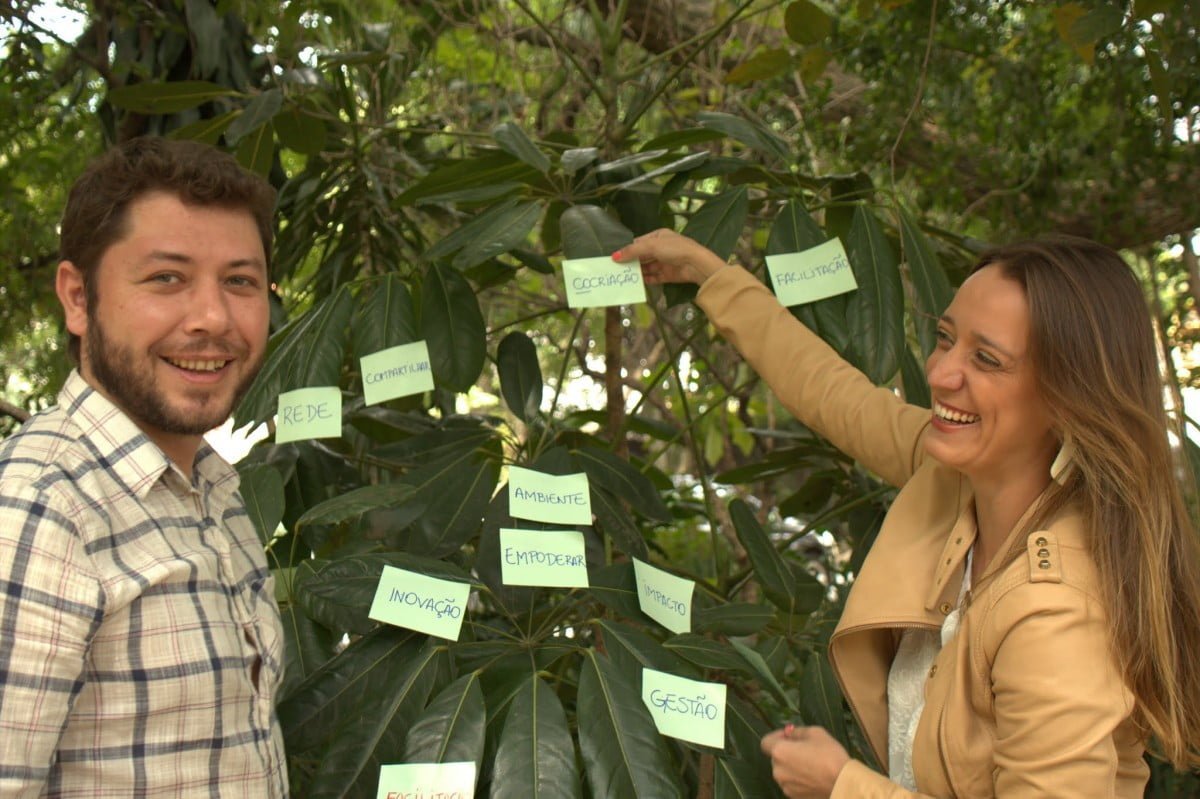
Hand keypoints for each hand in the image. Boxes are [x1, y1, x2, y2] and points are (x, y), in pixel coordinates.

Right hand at [611, 228, 728, 285]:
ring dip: (637, 272)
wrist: (695, 264)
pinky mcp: (667, 275)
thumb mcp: (651, 246)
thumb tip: (614, 256)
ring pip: (647, 267)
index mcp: (658, 236)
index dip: (627, 249)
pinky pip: (654, 277)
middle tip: (616, 269)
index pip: (639, 242)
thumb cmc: (674, 249)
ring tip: (623, 277)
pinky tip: (636, 283)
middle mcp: (661, 248)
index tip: (614, 257)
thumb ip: (632, 251)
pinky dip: (646, 280)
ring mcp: (664, 262)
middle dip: (631, 262)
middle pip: (642, 255)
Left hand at [760, 725, 850, 798]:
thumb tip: (789, 734)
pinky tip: (813, 777)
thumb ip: (797, 732)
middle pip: (776, 758)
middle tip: (804, 750)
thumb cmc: (829, 755)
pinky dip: (798, 779)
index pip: (766, 742)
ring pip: (784, 772)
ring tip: (811, 765)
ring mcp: (785, 786)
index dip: (776, 736)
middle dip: (786, 752)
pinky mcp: (793, 797)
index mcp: (779, 752)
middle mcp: (777, 771)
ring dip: (792, 766)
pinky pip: (792, 784)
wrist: (843, 784)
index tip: (789, 736)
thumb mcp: (815, 733)